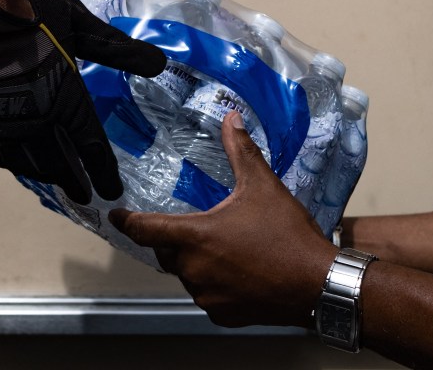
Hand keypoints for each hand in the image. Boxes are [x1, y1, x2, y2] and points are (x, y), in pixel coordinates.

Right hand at [0, 0, 166, 203]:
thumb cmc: (31, 13)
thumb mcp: (81, 25)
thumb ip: (119, 49)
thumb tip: (161, 63)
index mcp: (65, 98)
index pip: (91, 147)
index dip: (104, 173)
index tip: (113, 192)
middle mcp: (35, 120)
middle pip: (59, 164)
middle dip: (75, 182)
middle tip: (85, 196)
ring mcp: (2, 124)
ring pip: (26, 164)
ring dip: (44, 175)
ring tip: (56, 182)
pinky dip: (10, 162)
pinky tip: (17, 163)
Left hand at [110, 112, 335, 327]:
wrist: (317, 284)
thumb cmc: (286, 234)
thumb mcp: (263, 186)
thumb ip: (241, 151)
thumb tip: (231, 118)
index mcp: (195, 237)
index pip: (145, 230)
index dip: (127, 222)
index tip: (115, 217)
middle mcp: (193, 269)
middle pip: (167, 252)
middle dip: (174, 239)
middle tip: (197, 226)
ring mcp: (206, 296)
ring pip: (187, 274)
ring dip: (197, 261)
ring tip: (226, 247)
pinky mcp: (221, 314)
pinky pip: (206, 295)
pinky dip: (213, 283)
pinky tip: (237, 271)